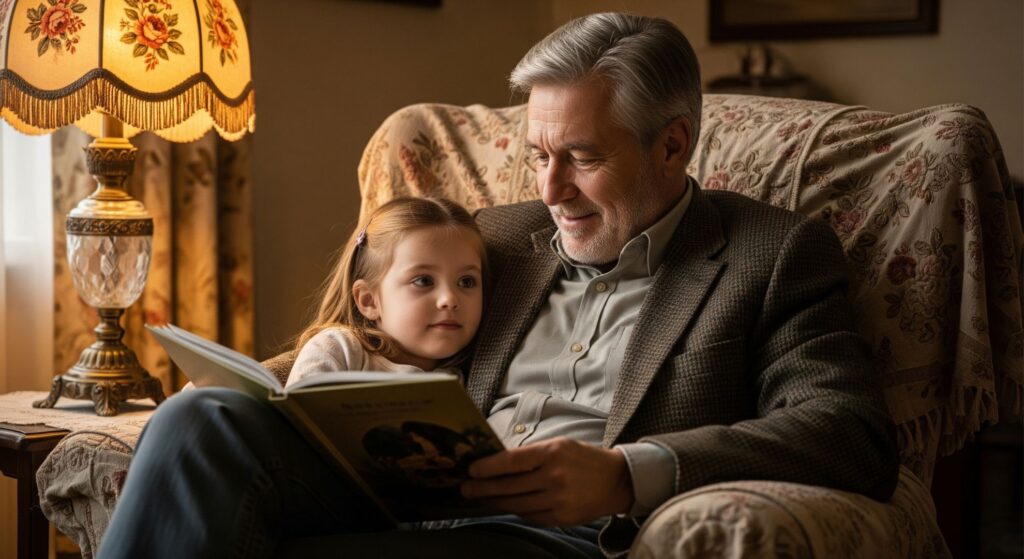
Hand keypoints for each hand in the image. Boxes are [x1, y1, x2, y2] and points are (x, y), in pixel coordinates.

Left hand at [460, 437, 633, 525]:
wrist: (617, 480)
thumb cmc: (583, 458)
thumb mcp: (559, 445)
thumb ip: (531, 455)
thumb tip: (497, 463)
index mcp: (552, 453)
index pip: (511, 461)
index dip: (487, 467)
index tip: (471, 470)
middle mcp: (554, 477)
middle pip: (509, 486)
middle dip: (483, 489)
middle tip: (466, 489)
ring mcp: (558, 500)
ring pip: (517, 504)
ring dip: (496, 502)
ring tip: (482, 498)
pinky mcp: (562, 518)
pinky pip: (531, 515)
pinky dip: (516, 510)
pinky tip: (506, 505)